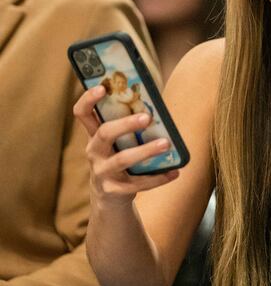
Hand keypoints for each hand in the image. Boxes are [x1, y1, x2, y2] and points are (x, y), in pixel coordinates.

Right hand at [74, 86, 178, 207]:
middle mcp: (94, 151)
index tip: (102, 87)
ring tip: (167, 143)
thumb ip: (130, 127)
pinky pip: (137, 183)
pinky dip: (158, 178)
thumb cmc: (120, 159)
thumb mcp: (119, 143)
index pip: (82, 113)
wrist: (110, 198)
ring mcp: (101, 172)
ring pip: (122, 159)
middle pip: (104, 133)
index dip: (88, 99)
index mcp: (95, 135)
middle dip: (125, 124)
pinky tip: (174, 172)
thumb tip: (158, 109)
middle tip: (147, 117)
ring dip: (146, 150)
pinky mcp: (113, 190)